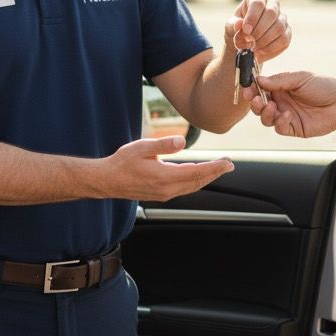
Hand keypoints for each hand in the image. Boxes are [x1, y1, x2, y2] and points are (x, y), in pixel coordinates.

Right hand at [101, 135, 232, 201]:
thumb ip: (163, 144)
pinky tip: (196, 174)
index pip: (197, 172)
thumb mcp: (142, 147)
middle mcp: (167, 189)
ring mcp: (164, 194)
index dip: (215, 168)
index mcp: (165, 176)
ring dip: (206, 178)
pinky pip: (184, 189)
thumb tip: (182, 141)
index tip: (228, 163)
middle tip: (228, 164)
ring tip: (217, 169)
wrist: (107, 180)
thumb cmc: (122, 162)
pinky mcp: (161, 194)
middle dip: (215, 173)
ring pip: (192, 187)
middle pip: (198, 181)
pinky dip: (195, 181)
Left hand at [225, 0, 290, 62]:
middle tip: (250, 40)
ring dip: (264, 40)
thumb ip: (233, 25)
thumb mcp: (230, 27)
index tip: (246, 30)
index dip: (252, 17)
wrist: (246, 42)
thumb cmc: (238, 29)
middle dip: (259, 30)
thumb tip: (240, 24)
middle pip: (271, 14)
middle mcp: (273, 5)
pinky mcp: (287, 32)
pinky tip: (261, 51)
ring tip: (254, 47)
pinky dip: (271, 48)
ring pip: (279, 27)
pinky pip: (284, 39)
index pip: (258, 3)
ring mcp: (282, 18)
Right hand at [242, 71, 335, 138]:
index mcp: (280, 88)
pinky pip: (279, 128)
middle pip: (259, 105)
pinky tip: (287, 115)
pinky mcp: (293, 128)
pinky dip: (279, 122)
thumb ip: (279, 81)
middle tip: (255, 99)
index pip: (260, 89)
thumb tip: (259, 79)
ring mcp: (286, 115)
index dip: (252, 89)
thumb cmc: (323, 86)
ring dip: (264, 113)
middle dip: (254, 103)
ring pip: (265, 118)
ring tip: (273, 106)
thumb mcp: (300, 79)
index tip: (247, 88)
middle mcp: (281, 102)